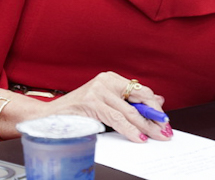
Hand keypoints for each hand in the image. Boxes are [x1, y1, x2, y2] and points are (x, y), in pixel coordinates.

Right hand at [37, 72, 171, 142]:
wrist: (49, 117)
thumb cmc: (78, 112)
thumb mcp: (106, 104)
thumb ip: (129, 102)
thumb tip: (157, 100)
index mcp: (110, 78)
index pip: (140, 90)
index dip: (154, 106)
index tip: (164, 119)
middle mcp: (105, 81)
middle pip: (138, 99)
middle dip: (154, 117)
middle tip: (165, 130)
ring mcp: (98, 90)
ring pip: (129, 111)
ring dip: (145, 126)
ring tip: (156, 136)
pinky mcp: (91, 102)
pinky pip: (116, 119)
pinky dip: (130, 130)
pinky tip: (139, 137)